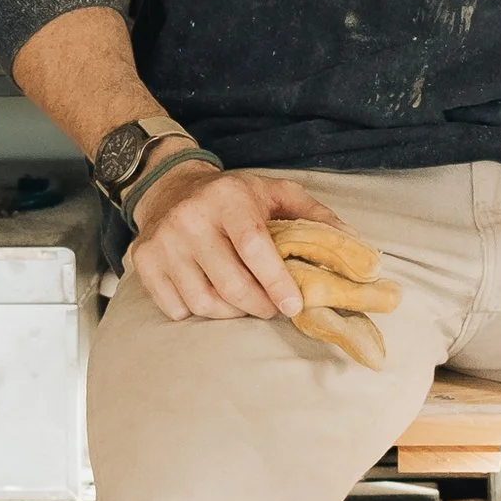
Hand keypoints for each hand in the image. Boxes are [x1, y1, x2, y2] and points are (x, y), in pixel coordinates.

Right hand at [129, 164, 346, 322]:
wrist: (169, 187)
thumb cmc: (232, 196)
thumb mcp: (275, 193)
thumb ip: (315, 215)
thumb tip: (356, 246)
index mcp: (228, 199)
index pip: (255, 248)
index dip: (276, 282)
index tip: (294, 305)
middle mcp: (191, 219)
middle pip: (230, 283)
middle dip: (260, 306)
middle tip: (273, 308)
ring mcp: (164, 243)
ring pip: (204, 302)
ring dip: (231, 313)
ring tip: (245, 304)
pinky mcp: (144, 262)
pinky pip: (177, 308)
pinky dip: (199, 312)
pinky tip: (211, 297)